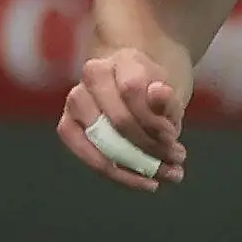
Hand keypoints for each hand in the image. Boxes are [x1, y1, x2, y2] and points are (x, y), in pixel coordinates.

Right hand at [58, 41, 194, 190]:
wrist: (135, 87)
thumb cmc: (154, 93)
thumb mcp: (169, 93)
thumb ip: (168, 100)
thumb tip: (159, 93)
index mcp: (122, 60)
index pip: (133, 90)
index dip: (154, 120)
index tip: (173, 137)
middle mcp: (93, 75)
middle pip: (119, 120)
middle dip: (150, 147)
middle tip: (175, 161)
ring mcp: (76, 99)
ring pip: (102, 139)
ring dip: (135, 164)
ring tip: (162, 177)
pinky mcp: (67, 124)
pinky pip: (85, 152)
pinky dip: (115, 171)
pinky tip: (141, 181)